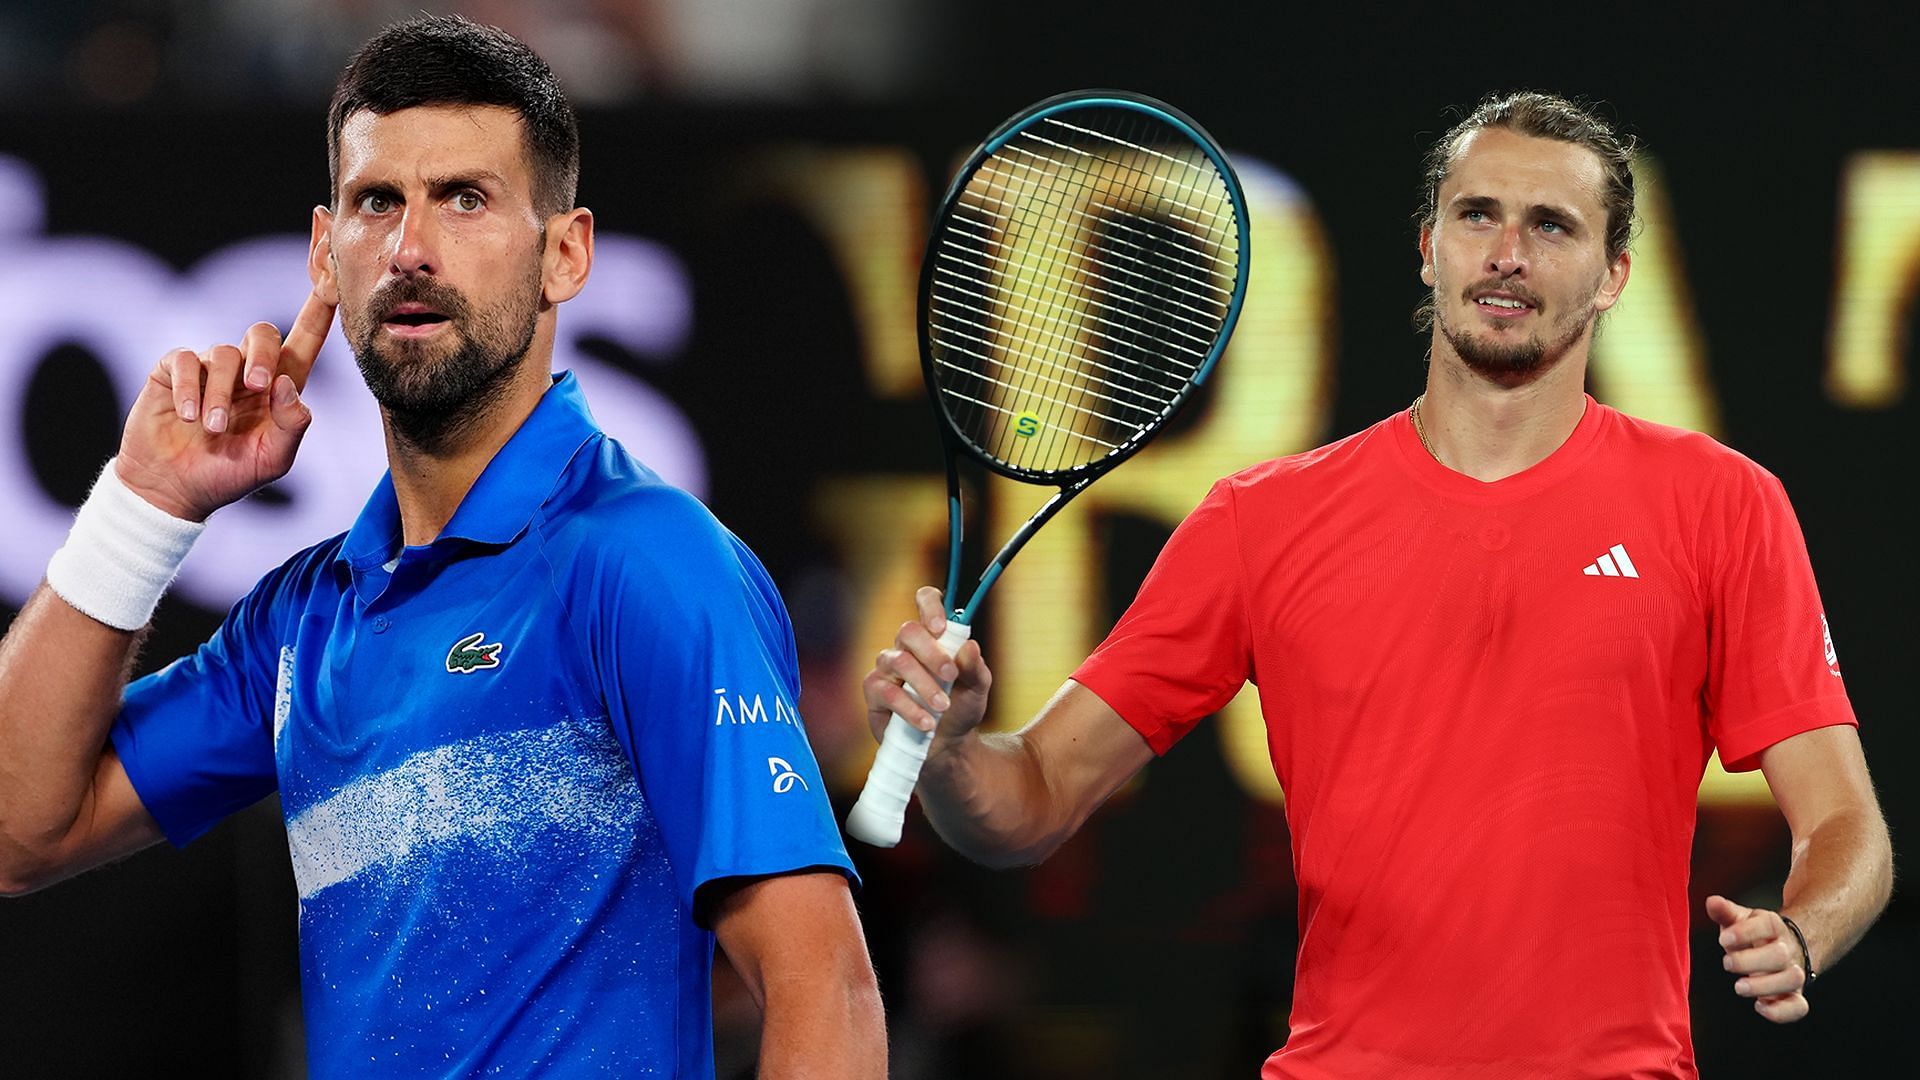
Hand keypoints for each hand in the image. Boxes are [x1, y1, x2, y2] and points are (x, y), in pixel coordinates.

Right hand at [114, 288, 335, 520]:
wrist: (174, 490)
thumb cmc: (229, 475)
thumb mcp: (274, 459)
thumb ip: (292, 425)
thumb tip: (287, 382)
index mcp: (279, 388)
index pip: (305, 339)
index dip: (319, 308)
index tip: (331, 274)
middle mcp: (246, 371)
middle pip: (262, 332)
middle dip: (262, 354)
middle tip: (257, 387)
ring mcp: (209, 369)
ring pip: (223, 354)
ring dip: (221, 394)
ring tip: (213, 428)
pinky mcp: (172, 371)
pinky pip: (184, 361)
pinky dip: (188, 389)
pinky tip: (187, 416)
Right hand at [862, 586, 992, 744]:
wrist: (947, 746)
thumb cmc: (960, 709)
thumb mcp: (977, 690)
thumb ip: (975, 668)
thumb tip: (970, 645)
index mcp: (933, 637)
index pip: (925, 602)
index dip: (930, 606)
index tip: (941, 627)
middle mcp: (906, 647)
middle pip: (908, 631)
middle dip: (932, 653)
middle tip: (951, 676)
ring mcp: (887, 669)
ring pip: (899, 662)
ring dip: (924, 685)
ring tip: (942, 707)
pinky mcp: (875, 692)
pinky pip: (887, 692)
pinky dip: (910, 708)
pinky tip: (927, 723)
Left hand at [1706, 894, 1809, 1022]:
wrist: (1784, 947)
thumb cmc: (1754, 934)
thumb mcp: (1739, 918)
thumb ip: (1724, 912)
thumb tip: (1712, 901)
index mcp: (1773, 927)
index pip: (1767, 925)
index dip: (1746, 932)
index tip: (1724, 939)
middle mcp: (1787, 950)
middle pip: (1779, 955)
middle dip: (1750, 961)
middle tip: (1727, 963)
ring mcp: (1793, 973)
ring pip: (1792, 980)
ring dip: (1765, 986)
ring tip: (1740, 986)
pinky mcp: (1794, 996)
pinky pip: (1799, 1007)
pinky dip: (1781, 1012)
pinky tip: (1760, 1007)